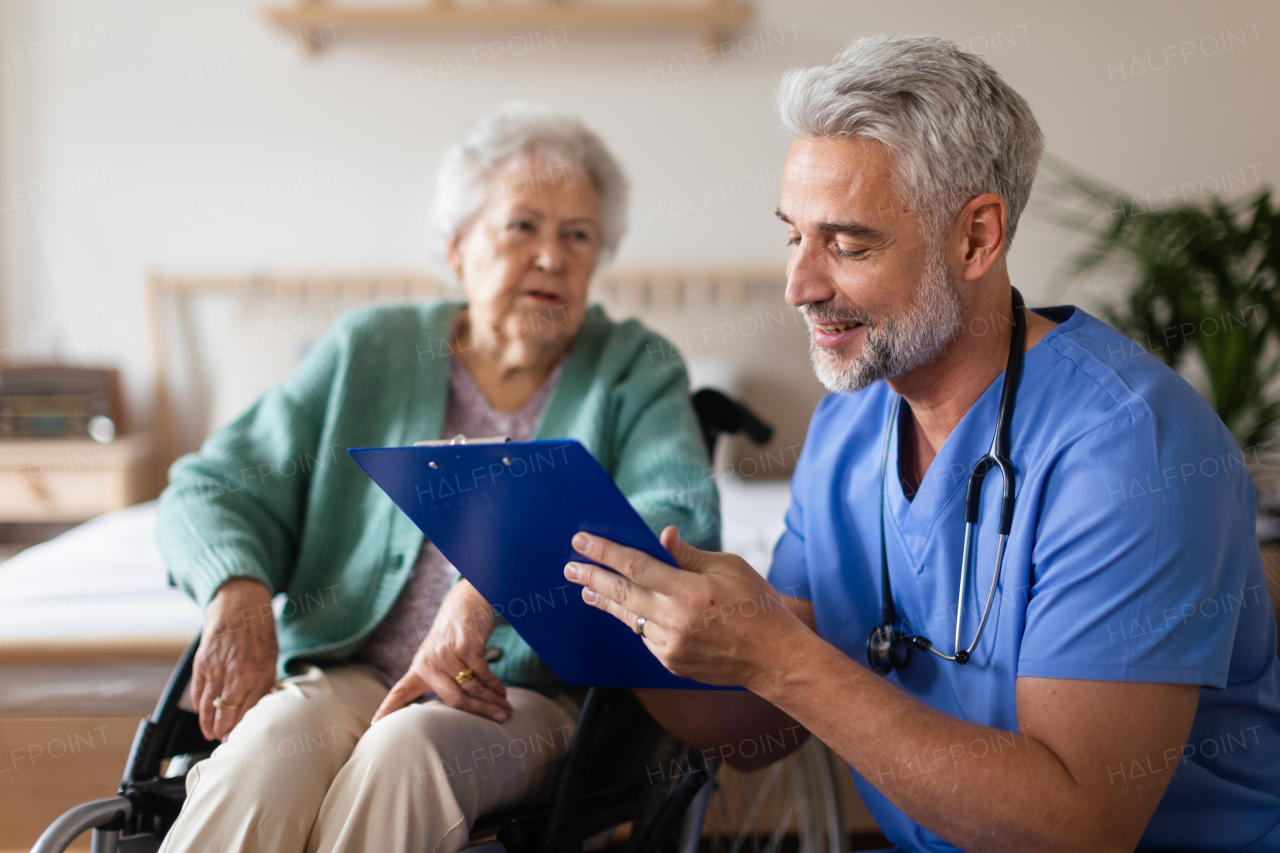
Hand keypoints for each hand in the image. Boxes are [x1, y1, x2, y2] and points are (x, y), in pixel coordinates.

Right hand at [192, 578, 278, 741]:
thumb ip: (263, 684)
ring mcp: (218, 670)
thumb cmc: (260, 632)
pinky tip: (202, 714)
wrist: (241, 605)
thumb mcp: (271, 659)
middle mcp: (238, 675)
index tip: (237, 738)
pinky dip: (199, 706)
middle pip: (226, 715)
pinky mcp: (201, 664)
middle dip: (223, 731)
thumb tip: (256, 710)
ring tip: (210, 733)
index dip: (240, 729)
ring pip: (208, 708)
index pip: (247, 713)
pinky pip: (198, 693)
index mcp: (260, 675)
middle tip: (222, 740)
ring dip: (207, 724)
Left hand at [372, 580, 512, 722]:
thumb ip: (441, 678)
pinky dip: (495, 686)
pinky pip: (483, 674)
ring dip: (492, 701)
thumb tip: (459, 708)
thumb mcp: (439, 655)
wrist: (465, 602)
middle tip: (497, 720)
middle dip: (479, 712)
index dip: (389, 708)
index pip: (401, 691)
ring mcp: (448, 654)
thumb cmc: (454, 635)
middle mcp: (429, 662)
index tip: (375, 723)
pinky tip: (502, 693)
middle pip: (454, 699)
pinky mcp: (466, 647)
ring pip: (472, 688)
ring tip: (505, 710)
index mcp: (420, 667)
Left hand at [564, 527, 807, 690]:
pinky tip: (627, 611)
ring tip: (587, 590)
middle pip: (621, 593)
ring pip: (629, 617)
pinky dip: (635, 620)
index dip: (605, 552)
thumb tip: (661, 537)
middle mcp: (675, 620)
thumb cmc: (758, 606)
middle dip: (591, 578)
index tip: (582, 540)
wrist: (775, 659)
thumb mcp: (730, 568)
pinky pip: (645, 636)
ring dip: (605, 601)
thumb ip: (689, 555)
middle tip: (569, 567)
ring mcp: (670, 646)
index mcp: (690, 591)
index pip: (635, 566)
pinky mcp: (671, 663)